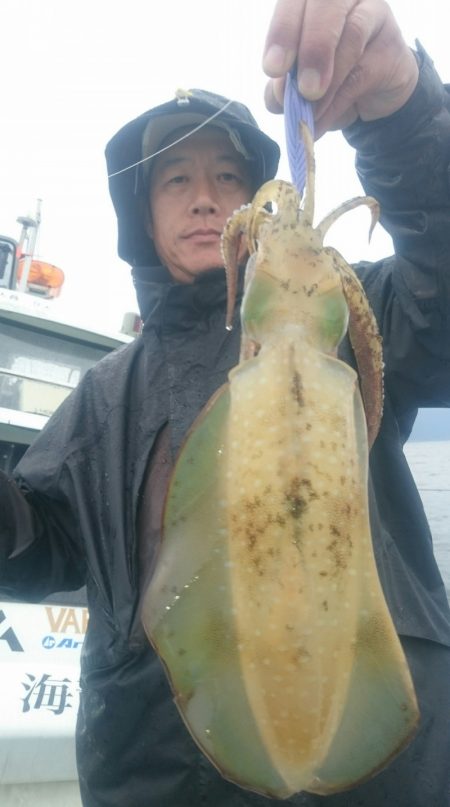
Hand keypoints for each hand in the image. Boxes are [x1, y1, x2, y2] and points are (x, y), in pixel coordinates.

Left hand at [262, 0, 418, 137]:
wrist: (370, 97)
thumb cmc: (327, 81)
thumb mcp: (297, 85)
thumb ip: (283, 86)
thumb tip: (278, 97)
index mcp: (310, 1)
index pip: (294, 1)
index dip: (283, 31)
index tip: (273, 69)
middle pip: (326, 4)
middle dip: (310, 47)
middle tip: (303, 88)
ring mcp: (372, 13)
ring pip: (352, 32)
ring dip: (329, 78)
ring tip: (311, 110)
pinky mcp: (391, 43)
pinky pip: (364, 68)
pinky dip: (338, 99)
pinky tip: (322, 119)